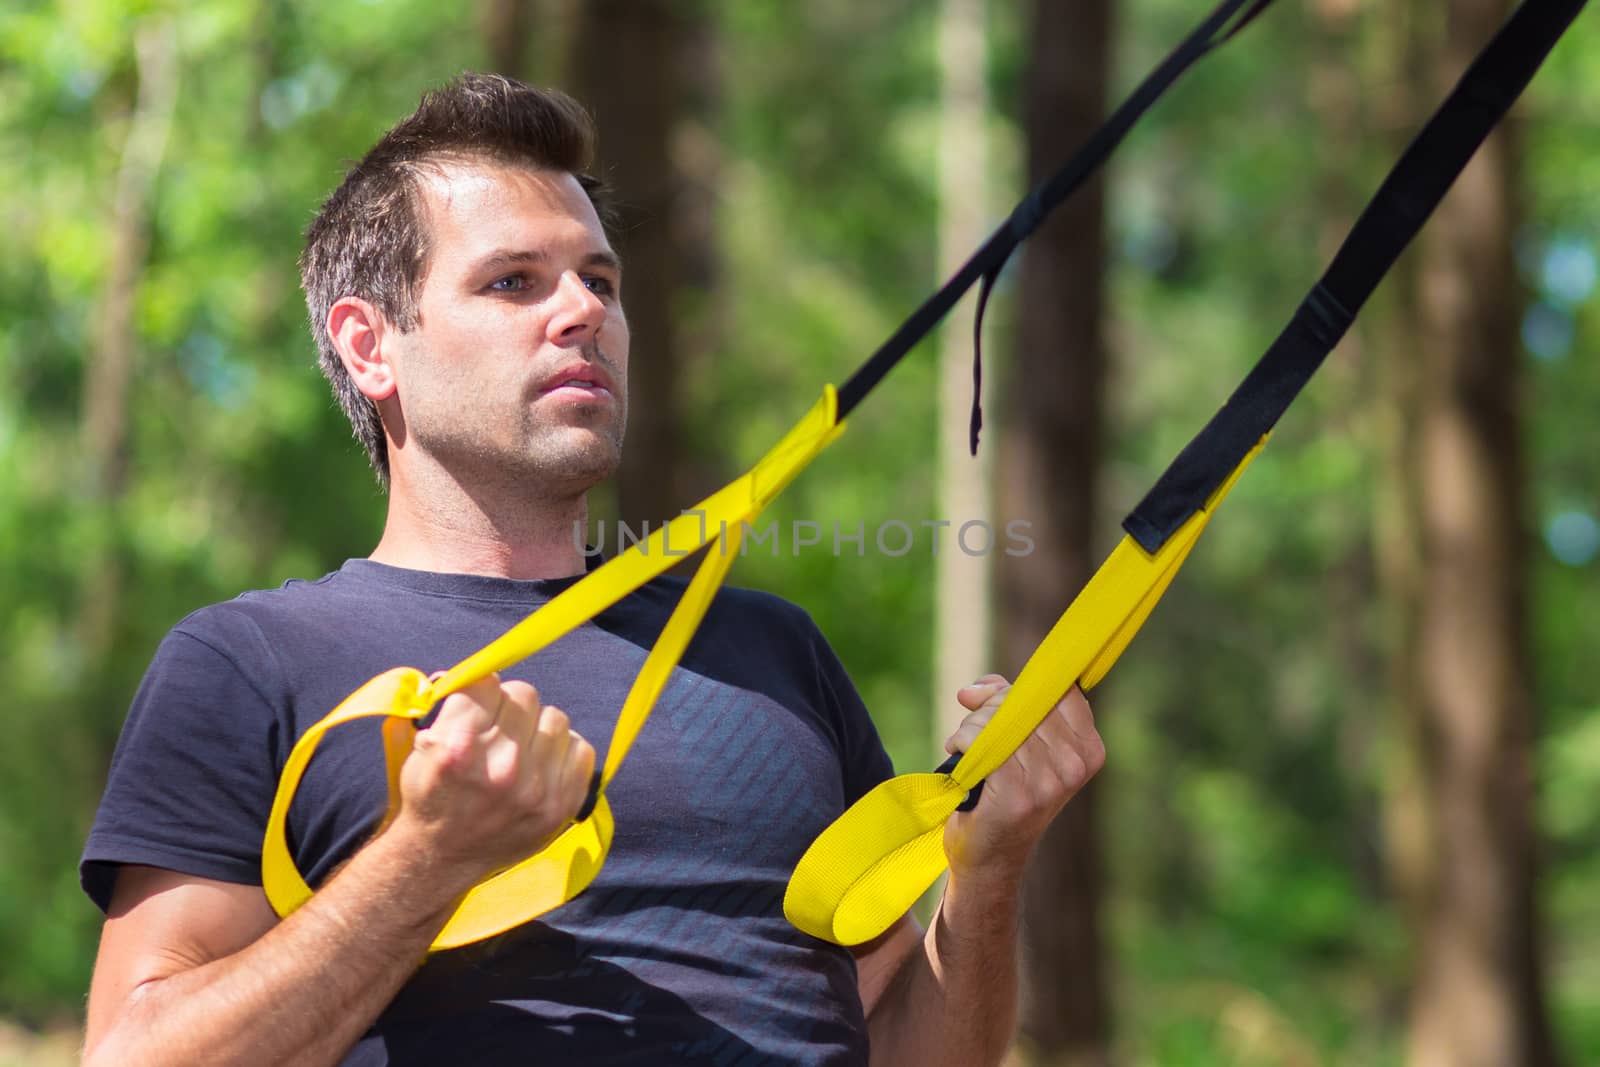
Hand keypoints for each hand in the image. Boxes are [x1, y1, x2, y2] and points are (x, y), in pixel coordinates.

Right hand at [390, 674, 595, 887]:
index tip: (479, 705)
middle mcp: (501, 767)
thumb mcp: (421, 749)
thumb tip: (475, 671)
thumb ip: (450, 707)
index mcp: (458, 750)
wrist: (443, 858)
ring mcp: (535, 788)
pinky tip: (542, 765)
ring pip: (555, 717)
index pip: (487, 682)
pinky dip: (563, 751)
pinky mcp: (561, 804)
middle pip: (524, 694)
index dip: (482, 691)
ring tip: (521, 749)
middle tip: (499, 727)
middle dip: (509, 706)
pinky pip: (581, 747)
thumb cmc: (431, 796)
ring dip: (538, 727)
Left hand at [940, 675, 1103, 880]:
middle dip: (988, 707)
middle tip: (975, 733)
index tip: (1000, 706)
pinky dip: (961, 742)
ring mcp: (1048, 782)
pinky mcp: (1017, 796)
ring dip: (970, 728)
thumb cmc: (1004, 794)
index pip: (1058, 690)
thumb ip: (1004, 703)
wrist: (992, 857)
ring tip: (969, 751)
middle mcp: (1074, 765)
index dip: (1021, 690)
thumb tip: (972, 691)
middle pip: (1024, 701)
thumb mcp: (1019, 744)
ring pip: (997, 719)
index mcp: (1088, 749)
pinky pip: (982, 742)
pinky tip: (960, 757)